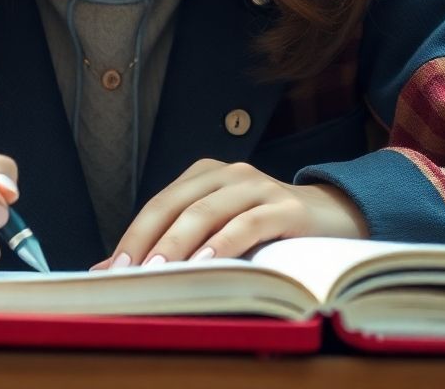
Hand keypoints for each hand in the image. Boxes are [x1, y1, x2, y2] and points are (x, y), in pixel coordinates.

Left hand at [89, 158, 367, 269]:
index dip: (133, 234)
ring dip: (179, 245)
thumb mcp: (219, 231)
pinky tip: (207, 263)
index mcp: (205, 174)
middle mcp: (228, 172)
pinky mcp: (286, 206)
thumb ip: (176, 243)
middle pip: (177, 205)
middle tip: (129, 273)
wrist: (334, 216)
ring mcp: (258, 185)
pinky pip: (249, 223)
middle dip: (148, 240)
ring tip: (159, 272)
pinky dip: (225, 243)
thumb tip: (112, 269)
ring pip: (207, 212)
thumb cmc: (266, 229)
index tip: (111, 268)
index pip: (160, 204)